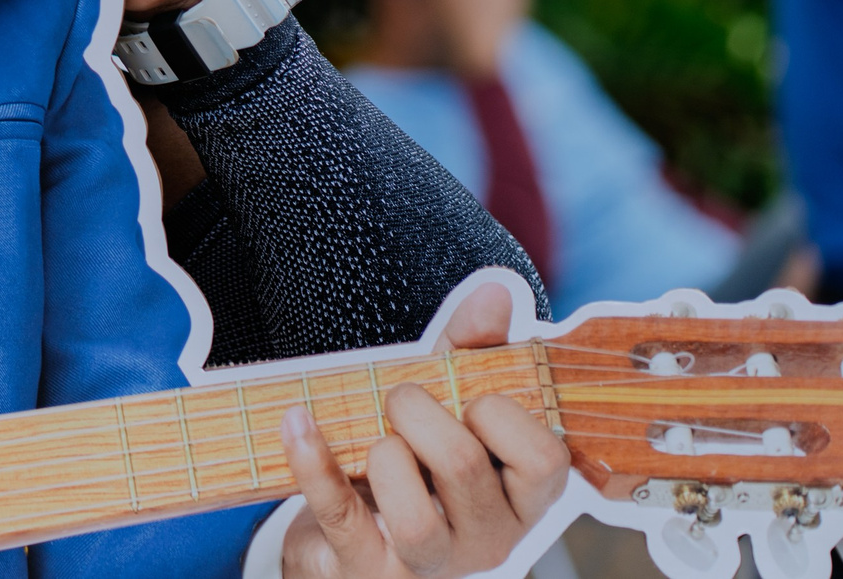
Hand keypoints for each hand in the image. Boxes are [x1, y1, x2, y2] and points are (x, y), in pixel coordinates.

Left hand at [278, 284, 570, 577]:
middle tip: (399, 401)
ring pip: (414, 514)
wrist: (349, 536)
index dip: (500, 413)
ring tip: (375, 443)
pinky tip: (298, 422)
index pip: (543, 458)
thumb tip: (493, 292)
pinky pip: (340, 514)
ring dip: (382, 455)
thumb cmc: (412, 463)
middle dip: (417, 411)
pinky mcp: (367, 569)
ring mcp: (429, 563)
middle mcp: (487, 539)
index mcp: (521, 498)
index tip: (468, 397)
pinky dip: (312, 459)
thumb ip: (472, 349)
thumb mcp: (446, 402)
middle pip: (464, 466)